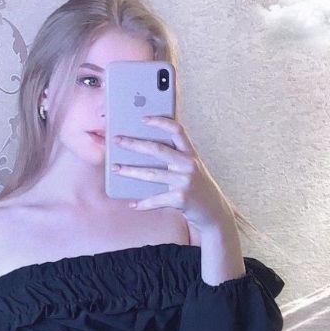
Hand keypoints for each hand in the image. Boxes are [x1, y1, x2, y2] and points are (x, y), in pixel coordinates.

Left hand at [113, 115, 234, 233]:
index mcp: (191, 154)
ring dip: (130, 171)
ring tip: (115, 169)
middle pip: (157, 150)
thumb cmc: (196, 187)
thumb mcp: (190, 168)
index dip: (160, 122)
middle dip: (134, 144)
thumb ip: (175, 157)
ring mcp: (185, 181)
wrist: (213, 212)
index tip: (143, 118)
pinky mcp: (180, 199)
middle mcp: (189, 165)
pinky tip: (132, 204)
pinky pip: (156, 199)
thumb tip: (143, 149)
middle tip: (117, 140)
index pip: (177, 130)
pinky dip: (143, 203)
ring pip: (151, 174)